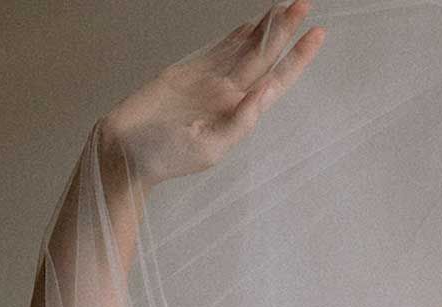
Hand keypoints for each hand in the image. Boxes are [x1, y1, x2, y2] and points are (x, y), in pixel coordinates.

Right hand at [98, 0, 324, 187]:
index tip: (317, 34)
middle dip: (285, 31)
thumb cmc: (166, 157)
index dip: (298, 58)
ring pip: (244, 49)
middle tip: (304, 3)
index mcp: (242, 113)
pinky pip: (218, 50)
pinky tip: (251, 25)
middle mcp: (231, 95)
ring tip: (283, 7)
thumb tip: (266, 90)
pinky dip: (235, 37)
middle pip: (266, 57)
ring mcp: (210, 82)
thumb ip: (241, 120)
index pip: (278, 80)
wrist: (124, 150)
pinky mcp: (187, 72)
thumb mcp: (210, 146)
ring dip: (265, 29)